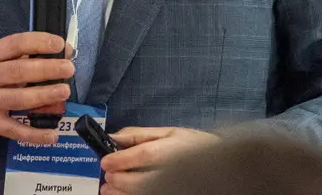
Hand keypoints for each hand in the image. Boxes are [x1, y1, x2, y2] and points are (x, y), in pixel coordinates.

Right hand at [0, 31, 74, 144]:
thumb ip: (21, 55)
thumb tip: (61, 51)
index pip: (15, 44)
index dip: (39, 42)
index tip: (59, 44)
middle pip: (19, 71)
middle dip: (47, 69)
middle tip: (68, 68)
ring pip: (19, 99)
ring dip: (45, 95)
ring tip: (64, 91)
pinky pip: (16, 130)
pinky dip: (35, 134)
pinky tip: (52, 134)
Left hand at [100, 126, 218, 194]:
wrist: (216, 165)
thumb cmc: (191, 145)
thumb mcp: (168, 132)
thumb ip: (138, 134)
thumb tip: (113, 136)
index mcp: (169, 151)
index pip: (142, 155)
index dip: (120, 160)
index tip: (105, 162)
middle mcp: (169, 172)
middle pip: (138, 181)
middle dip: (118, 180)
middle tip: (108, 176)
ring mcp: (169, 186)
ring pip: (140, 194)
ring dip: (120, 194)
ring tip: (108, 190)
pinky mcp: (169, 192)